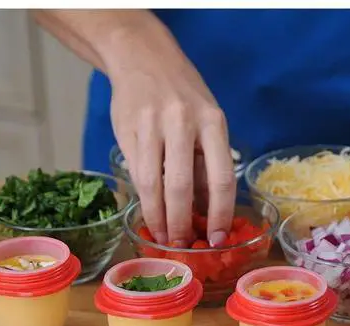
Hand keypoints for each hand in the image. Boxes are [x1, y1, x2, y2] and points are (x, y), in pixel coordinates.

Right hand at [108, 26, 235, 246]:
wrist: (142, 56)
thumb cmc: (182, 93)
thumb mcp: (207, 117)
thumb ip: (207, 159)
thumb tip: (208, 208)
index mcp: (213, 121)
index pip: (221, 177)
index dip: (220, 213)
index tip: (218, 238)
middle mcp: (183, 122)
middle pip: (182, 186)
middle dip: (183, 223)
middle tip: (183, 245)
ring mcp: (152, 126)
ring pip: (153, 184)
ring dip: (158, 218)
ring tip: (164, 236)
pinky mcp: (127, 130)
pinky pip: (136, 173)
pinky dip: (143, 199)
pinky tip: (150, 213)